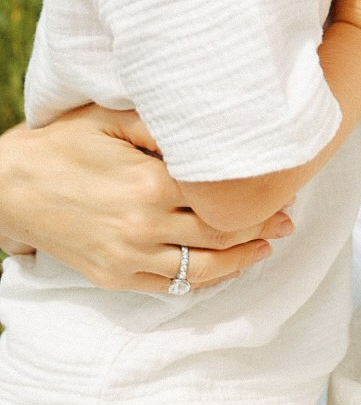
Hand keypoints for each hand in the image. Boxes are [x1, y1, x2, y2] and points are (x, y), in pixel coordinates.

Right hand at [0, 105, 293, 292]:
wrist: (11, 186)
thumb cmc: (65, 144)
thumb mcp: (114, 119)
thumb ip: (165, 124)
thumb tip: (213, 129)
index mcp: (150, 182)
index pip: (222, 198)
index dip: (258, 197)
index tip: (284, 187)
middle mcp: (144, 224)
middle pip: (221, 235)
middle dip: (261, 228)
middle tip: (288, 219)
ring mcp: (128, 256)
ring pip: (202, 269)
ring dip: (241, 260)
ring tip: (267, 247)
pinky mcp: (114, 276)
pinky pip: (169, 285)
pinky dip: (203, 279)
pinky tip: (224, 267)